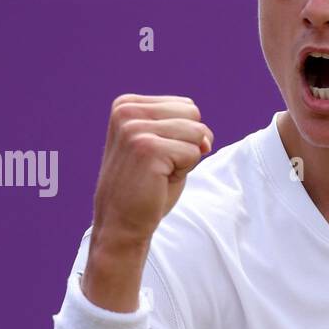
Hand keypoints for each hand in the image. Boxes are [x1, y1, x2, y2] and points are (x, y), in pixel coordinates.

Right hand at [92, 95, 213, 248]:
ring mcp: (135, 129)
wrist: (121, 223)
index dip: (183, 136)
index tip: (156, 155)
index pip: (186, 106)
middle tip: (160, 166)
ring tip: (159, 173)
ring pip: (197, 132)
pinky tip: (159, 181)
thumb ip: (185, 129)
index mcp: (127, 104)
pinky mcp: (148, 148)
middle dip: (188, 143)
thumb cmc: (145, 187)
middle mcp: (127, 111)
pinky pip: (194, 152)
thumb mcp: (162, 146)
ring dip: (186, 159)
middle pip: (193, 114)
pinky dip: (185, 171)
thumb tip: (207, 138)